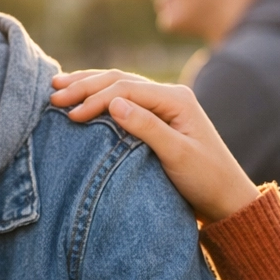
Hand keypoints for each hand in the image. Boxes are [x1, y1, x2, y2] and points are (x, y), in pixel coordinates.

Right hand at [51, 69, 261, 223]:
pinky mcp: (159, 118)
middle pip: (120, 81)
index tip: (70, 115)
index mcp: (177, 99)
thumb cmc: (206, 180)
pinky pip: (124, 100)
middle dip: (85, 86)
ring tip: (58, 87)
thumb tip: (113, 104)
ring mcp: (165, 105)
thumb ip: (147, 128)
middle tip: (53, 94)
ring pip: (119, 86)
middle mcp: (171, 95)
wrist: (227, 199)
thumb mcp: (177, 156)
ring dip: (88, 86)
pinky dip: (100, 97)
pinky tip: (82, 98)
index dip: (95, 99)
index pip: (126, 90)